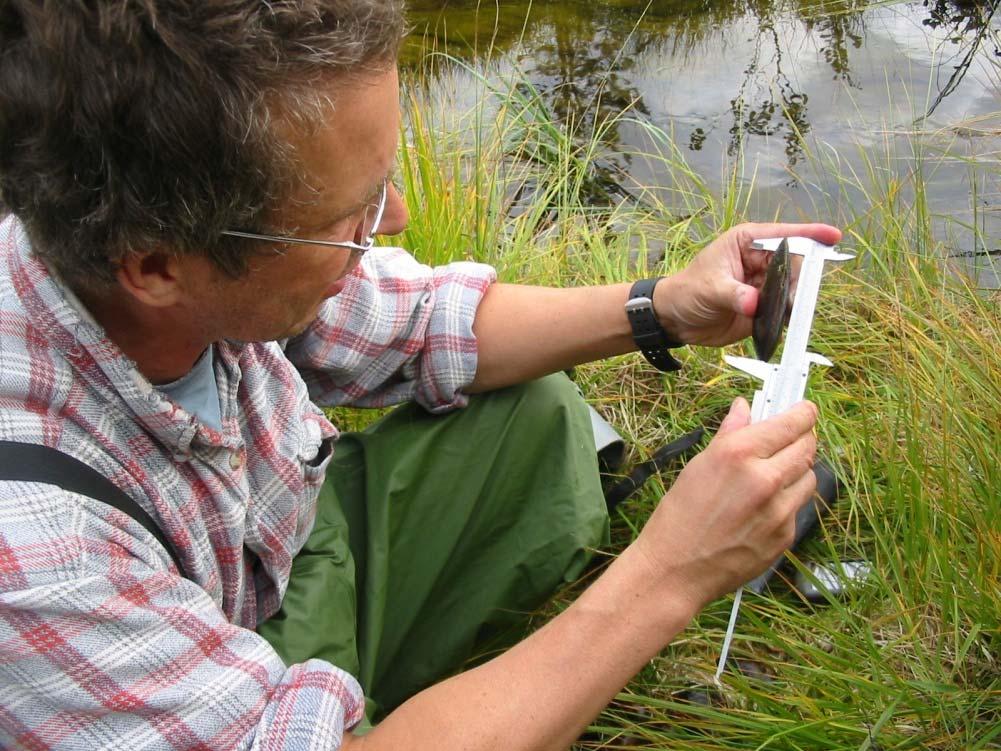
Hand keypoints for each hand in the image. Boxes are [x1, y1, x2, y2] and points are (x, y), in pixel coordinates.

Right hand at [632, 398, 817, 613]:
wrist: (676, 570)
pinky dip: (786, 502)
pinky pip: (797, 508)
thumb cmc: (679, 516)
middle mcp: (765, 479)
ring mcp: (779, 510)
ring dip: (797, 471)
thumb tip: (744, 407)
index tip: (806, 410)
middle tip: (791, 439)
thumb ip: (730, 434)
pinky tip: (762, 508)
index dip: (804, 413)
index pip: (791, 424)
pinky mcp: (785, 536)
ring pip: (809, 478)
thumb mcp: (699, 465)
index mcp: (739, 454)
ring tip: (774, 475)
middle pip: (808, 448)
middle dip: (803, 439)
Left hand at [656, 222, 841, 346]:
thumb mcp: (709, 288)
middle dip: (802, 279)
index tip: (833, 237)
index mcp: (747, 242)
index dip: (810, 234)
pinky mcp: (764, 307)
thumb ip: (734, 294)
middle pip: (796, 264)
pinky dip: (788, 317)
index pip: (784, 235)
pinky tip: (784, 323)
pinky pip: (785, 310)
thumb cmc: (687, 292)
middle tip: (795, 298)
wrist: (675, 320)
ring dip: (795, 301)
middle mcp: (760, 261)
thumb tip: (754, 304)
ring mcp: (764, 285)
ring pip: (794, 289)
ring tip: (785, 312)